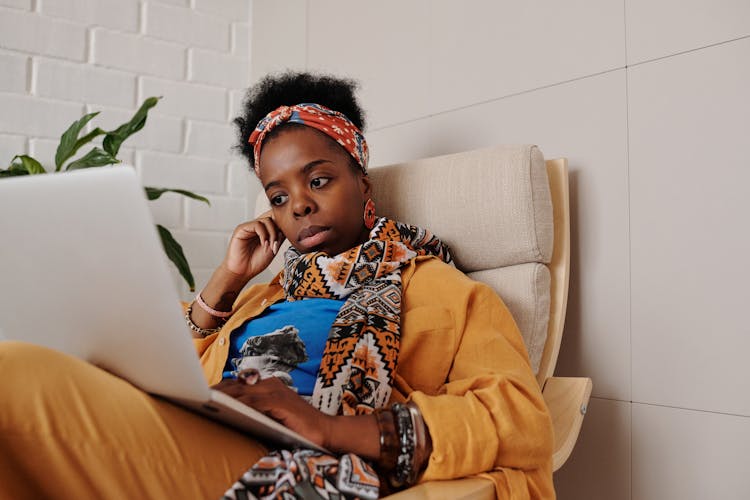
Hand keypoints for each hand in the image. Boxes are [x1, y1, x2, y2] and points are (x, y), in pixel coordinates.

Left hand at [212, 376, 331, 447]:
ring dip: (222, 397)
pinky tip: (226, 409)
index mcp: (268, 385)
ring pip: (242, 392)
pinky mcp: (279, 402)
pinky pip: (253, 402)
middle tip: (195, 397)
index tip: (201, 395)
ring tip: (205, 402)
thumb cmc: (297, 427)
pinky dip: (238, 405)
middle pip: (236, 385)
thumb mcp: (272, 416)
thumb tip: (230, 414)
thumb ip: (256, 411)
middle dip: (215, 391)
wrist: (324, 431)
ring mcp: (275, 391)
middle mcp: (270, 384)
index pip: (238, 384)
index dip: (219, 389)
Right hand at [222, 211, 285, 281]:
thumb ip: (279, 237)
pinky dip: (264, 234)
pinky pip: (257, 224)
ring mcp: (250, 227)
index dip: (284, 225)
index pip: (276, 220)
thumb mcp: (273, 249)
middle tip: (279, 240)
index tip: (289, 236)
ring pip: (267, 220)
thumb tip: (289, 228)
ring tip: (271, 246)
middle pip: (273, 216)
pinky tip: (264, 244)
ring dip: (272, 233)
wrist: (242, 272)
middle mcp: (257, 227)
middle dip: (279, 228)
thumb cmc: (255, 263)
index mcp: (265, 231)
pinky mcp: (242, 228)